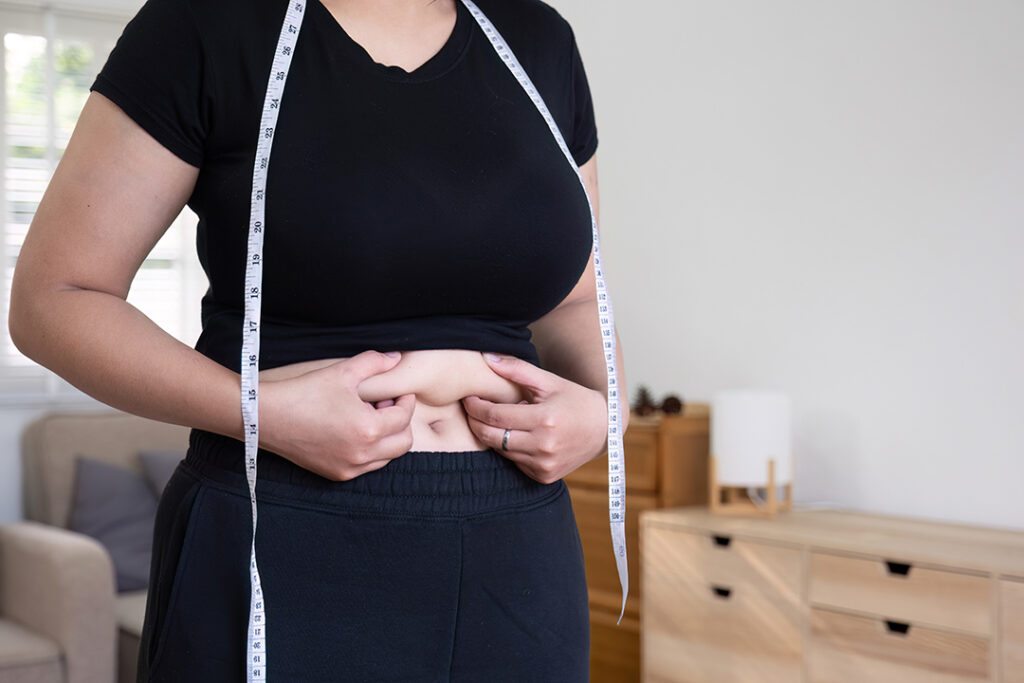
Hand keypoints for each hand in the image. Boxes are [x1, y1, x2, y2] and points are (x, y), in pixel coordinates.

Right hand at [258, 350, 415, 480]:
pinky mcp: (336, 475)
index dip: (406, 402)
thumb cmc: (305, 392)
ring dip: (387, 438)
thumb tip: (396, 358)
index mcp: (368, 429)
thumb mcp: (343, 371)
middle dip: (401, 422)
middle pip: (403, 443)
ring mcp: (349, 468)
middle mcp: (362, 454)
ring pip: (387, 457)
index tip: (399, 394)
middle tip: (385, 405)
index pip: (404, 418)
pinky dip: (371, 451)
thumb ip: (375, 362)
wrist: (266, 417)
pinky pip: (367, 467)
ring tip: (368, 417)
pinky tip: (354, 432)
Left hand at [461, 353, 607, 483]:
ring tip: (498, 419)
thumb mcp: (549, 381)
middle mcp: (543, 446)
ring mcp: (544, 465)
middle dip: (475, 422)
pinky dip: (511, 448)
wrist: (603, 430)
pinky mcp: (544, 476)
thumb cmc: (574, 400)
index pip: (494, 416)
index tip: (469, 397)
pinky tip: (518, 435)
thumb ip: (517, 369)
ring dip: (493, 435)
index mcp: (544, 420)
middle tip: (471, 409)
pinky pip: (515, 462)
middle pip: (491, 437)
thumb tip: (487, 358)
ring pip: (501, 451)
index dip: (475, 406)